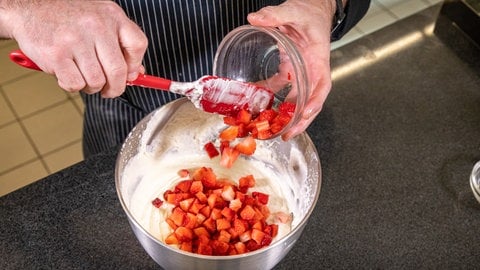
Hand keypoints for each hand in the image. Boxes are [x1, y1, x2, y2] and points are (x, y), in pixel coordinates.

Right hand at [0, 0, 147, 96]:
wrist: (28, 7)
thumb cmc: (67, 17)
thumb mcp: (100, 20)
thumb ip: (120, 44)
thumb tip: (135, 73)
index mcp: (111, 15)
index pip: (138, 44)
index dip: (135, 66)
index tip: (129, 75)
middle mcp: (96, 25)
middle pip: (119, 70)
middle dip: (115, 88)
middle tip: (108, 90)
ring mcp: (75, 39)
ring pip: (96, 81)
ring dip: (91, 87)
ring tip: (83, 76)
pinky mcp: (56, 54)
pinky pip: (75, 84)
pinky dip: (72, 85)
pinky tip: (67, 73)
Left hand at [247, 0, 336, 139]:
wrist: (312, 9)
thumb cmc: (309, 11)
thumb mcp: (293, 10)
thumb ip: (274, 13)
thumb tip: (255, 18)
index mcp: (318, 58)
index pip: (322, 85)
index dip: (315, 102)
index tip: (305, 113)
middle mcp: (311, 70)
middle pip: (311, 101)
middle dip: (301, 120)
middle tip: (286, 135)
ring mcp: (301, 71)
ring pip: (297, 99)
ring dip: (286, 115)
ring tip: (273, 129)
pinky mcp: (290, 69)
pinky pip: (282, 87)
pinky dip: (272, 98)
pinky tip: (259, 104)